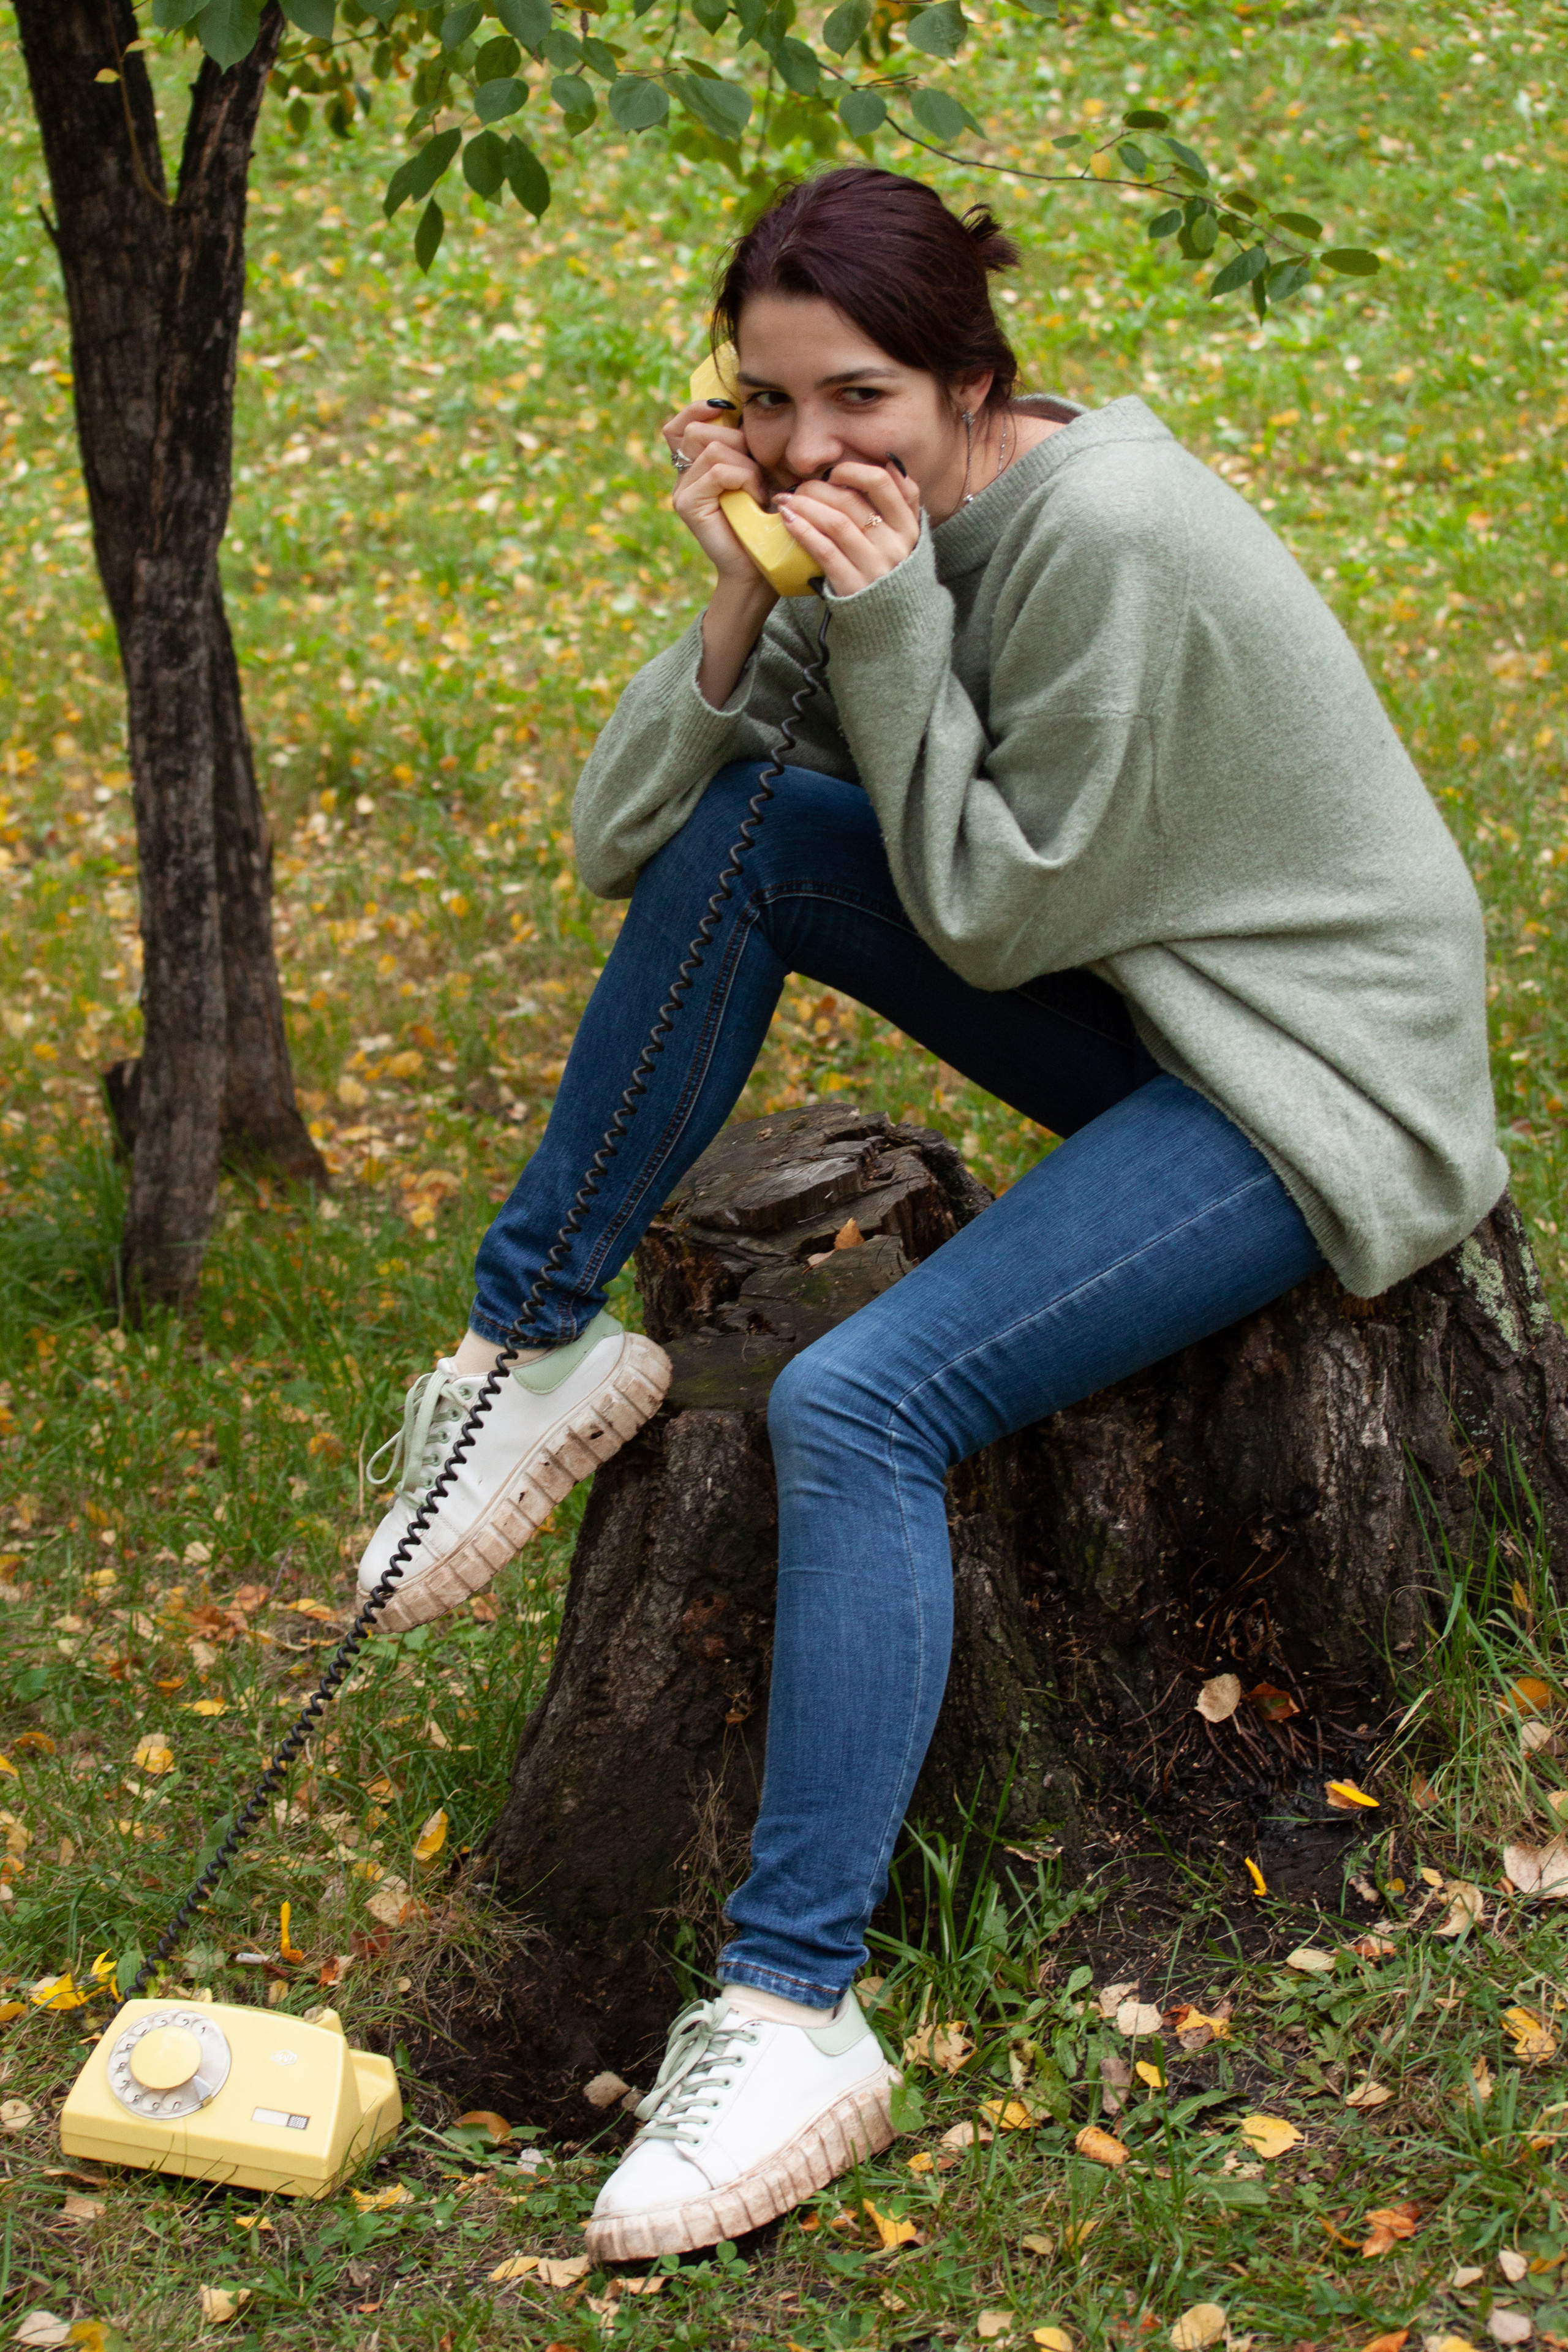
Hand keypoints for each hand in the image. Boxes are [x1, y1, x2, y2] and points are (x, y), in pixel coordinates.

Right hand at [663, 399, 775, 590]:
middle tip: (757, 471)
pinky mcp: (688, 505)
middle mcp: (683, 478)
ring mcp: (682, 492)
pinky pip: (718, 470)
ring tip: (759, 488)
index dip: (698, 409)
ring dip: (745, 463)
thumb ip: (744, 446)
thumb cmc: (766, 521)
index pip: (680, 425)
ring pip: (712, 448)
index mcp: (695, 468)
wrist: (761, 567)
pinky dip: (744, 477)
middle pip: (697, 430)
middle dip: (735, 440)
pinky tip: (756, 496)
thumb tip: (740, 410)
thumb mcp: (758, 473)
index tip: (727, 408)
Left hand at [773, 460, 921, 597]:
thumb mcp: (907, 538)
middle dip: (819, 488)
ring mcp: (874, 566)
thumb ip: (904, 503)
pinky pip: (824, 550)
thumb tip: (891, 463)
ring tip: (787, 501)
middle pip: (852, 501)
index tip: (834, 474)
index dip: (853, 471)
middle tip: (799, 487)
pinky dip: (803, 531)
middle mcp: (895, 545)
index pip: (882, 483)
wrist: (893, 625)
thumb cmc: (891, 572)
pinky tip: (788, 520)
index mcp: (909, 528)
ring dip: (806, 506)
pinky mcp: (852, 585)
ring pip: (836, 522)